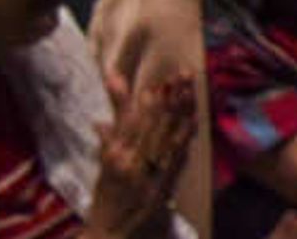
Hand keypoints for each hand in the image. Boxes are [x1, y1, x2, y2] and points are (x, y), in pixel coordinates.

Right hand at [85, 70, 196, 238]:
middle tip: (183, 74)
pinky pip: (176, 157)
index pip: (132, 122)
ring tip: (192, 87)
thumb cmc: (106, 200)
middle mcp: (129, 163)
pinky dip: (185, 136)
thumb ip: (107, 137)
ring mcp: (148, 175)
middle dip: (170, 97)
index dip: (149, 100)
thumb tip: (102, 116)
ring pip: (167, 135)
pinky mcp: (163, 187)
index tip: (162, 80)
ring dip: (181, 110)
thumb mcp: (103, 167)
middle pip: (152, 124)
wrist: (110, 233)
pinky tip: (195, 119)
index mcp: (113, 157)